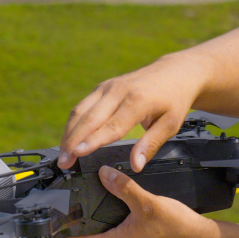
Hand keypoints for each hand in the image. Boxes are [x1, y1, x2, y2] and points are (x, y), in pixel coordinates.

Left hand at [54, 166, 213, 237]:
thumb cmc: (177, 228)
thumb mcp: (147, 202)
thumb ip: (124, 187)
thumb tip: (104, 174)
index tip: (46, 236)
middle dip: (78, 228)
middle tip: (65, 214)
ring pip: (107, 234)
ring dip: (97, 224)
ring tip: (88, 209)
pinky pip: (121, 233)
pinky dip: (114, 222)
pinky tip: (119, 209)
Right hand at [59, 54, 209, 170]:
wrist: (175, 72)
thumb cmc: (174, 99)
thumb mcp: (170, 124)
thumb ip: (151, 144)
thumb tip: (136, 165)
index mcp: (137, 100)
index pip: (111, 125)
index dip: (93, 141)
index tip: (77, 154)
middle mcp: (119, 90)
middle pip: (89, 118)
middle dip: (73, 141)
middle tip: (63, 162)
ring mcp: (108, 87)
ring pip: (80, 110)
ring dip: (69, 133)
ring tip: (63, 155)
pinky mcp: (103, 87)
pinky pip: (83, 106)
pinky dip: (74, 123)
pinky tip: (70, 139)